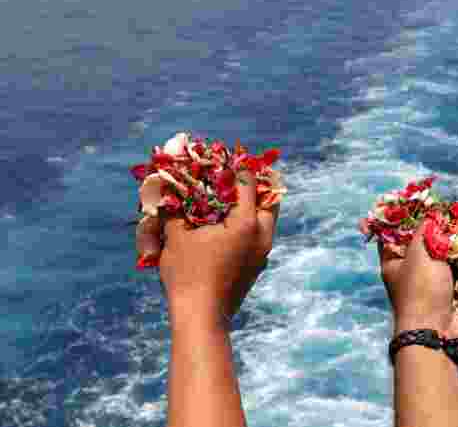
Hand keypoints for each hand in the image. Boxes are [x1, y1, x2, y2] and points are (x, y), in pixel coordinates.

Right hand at [135, 169, 277, 324]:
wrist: (201, 317)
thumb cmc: (186, 275)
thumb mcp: (175, 237)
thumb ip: (175, 208)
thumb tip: (167, 186)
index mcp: (246, 223)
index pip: (248, 183)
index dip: (235, 167)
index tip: (225, 158)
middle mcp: (262, 236)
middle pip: (270, 200)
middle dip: (257, 186)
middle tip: (241, 177)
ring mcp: (263, 253)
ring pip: (268, 220)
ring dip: (256, 207)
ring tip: (236, 199)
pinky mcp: (258, 267)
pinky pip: (261, 236)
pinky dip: (251, 225)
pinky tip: (231, 226)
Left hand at [379, 221, 457, 340]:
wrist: (437, 331)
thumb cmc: (421, 290)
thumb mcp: (419, 253)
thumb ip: (426, 230)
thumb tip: (433, 213)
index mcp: (394, 262)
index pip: (393, 233)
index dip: (404, 217)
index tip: (419, 201)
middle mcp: (411, 270)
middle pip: (423, 242)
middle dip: (438, 228)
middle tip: (451, 210)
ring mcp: (432, 281)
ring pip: (445, 254)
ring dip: (456, 242)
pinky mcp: (452, 290)